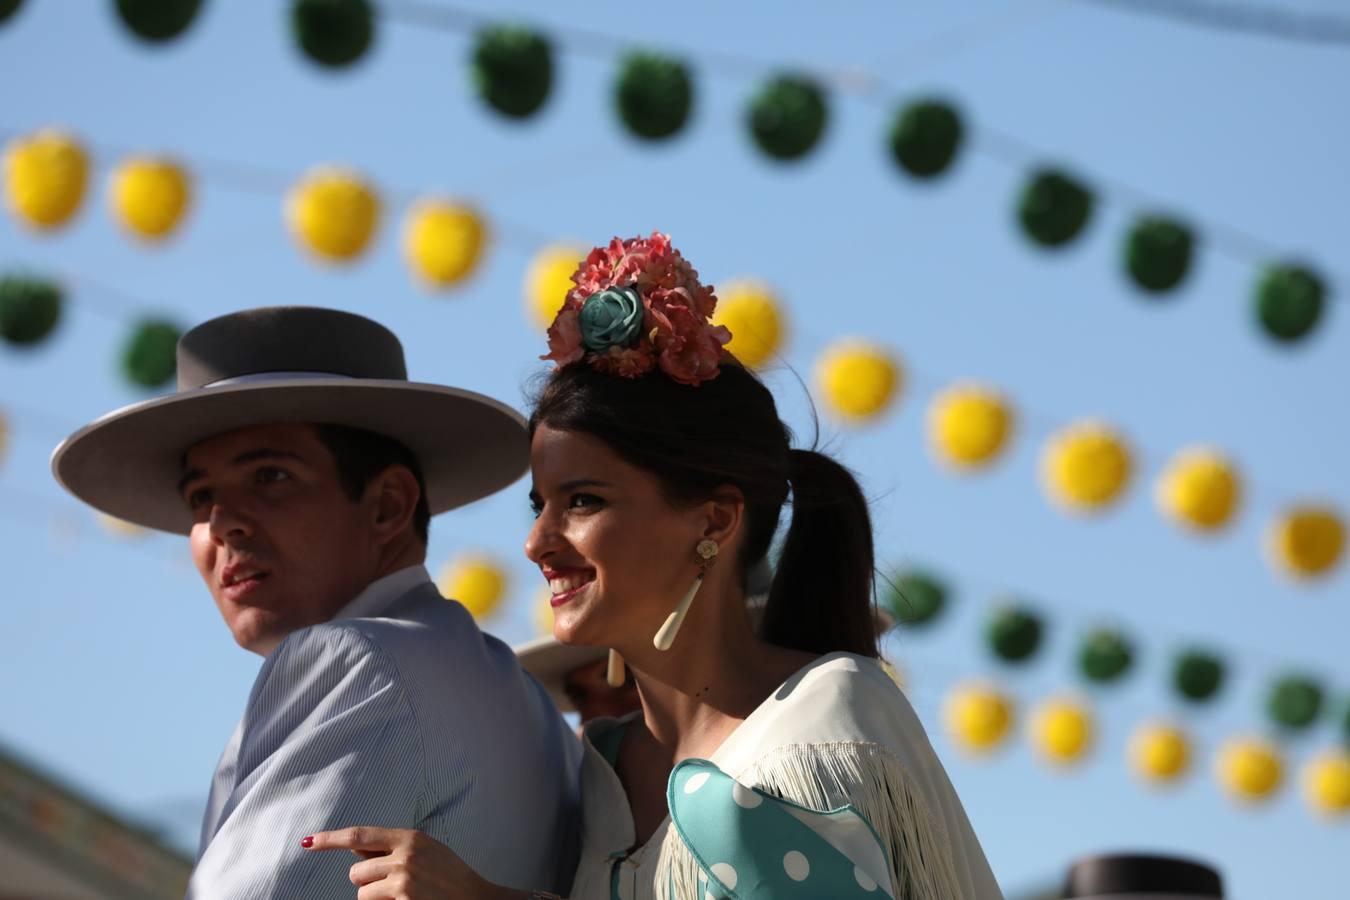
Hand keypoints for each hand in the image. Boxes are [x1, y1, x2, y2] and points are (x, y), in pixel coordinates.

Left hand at [302, 827, 522, 899]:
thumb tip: (355, 847)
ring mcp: (403, 878)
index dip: (330, 838)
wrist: (476, 899)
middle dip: (367, 881)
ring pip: (362, 893)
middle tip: (394, 884)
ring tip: (404, 896)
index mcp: (409, 837)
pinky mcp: (403, 899)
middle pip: (356, 871)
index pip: (359, 835)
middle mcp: (404, 854)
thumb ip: (392, 848)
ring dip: (375, 898)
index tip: (308, 841)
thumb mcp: (425, 851)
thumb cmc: (450, 876)